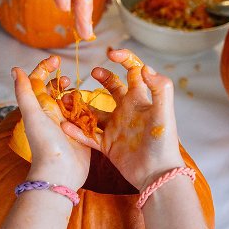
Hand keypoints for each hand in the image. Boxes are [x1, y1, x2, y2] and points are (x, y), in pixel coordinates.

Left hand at [12, 56, 90, 189]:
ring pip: (72, 101)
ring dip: (76, 96)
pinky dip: (88, 110)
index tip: (57, 59)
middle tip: (68, 81)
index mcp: (39, 108)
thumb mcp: (32, 114)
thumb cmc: (44, 143)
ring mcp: (66, 124)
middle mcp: (51, 115)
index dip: (45, 68)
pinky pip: (86, 116)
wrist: (61, 172)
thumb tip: (15, 69)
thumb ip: (24, 92)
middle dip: (62, 82)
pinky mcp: (81, 133)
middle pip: (56, 91)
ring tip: (76, 99)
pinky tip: (90, 111)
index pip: (38, 82)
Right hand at [62, 49, 184, 190]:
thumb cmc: (163, 143)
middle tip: (93, 73)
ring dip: (81, 105)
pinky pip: (88, 135)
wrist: (157, 175)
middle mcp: (127, 110)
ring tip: (68, 100)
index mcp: (140, 100)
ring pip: (94, 110)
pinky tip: (65, 126)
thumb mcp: (163, 114)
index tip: (111, 53)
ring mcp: (116, 127)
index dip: (124, 58)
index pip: (133, 71)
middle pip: (112, 87)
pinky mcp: (108, 144)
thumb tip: (145, 67)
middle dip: (102, 77)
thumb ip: (159, 88)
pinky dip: (76, 131)